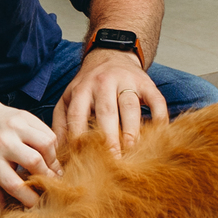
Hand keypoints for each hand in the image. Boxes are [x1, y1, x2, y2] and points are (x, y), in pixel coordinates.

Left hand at [0, 102, 59, 209]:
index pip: (15, 185)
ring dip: (53, 161)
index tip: (39, 206)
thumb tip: (4, 212)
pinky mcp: (25, 116)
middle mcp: (3, 143)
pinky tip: (46, 154)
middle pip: (34, 163)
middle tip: (52, 186)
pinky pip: (48, 133)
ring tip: (50, 169)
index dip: (31, 199)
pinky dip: (52, 147)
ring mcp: (14, 127)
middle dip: (48, 179)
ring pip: (46, 145)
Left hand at [52, 47, 167, 154]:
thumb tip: (58, 152)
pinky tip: (158, 135)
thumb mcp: (68, 98)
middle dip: (109, 139)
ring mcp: (126, 82)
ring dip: (132, 132)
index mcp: (80, 90)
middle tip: (113, 161)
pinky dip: (159, 118)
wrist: (111, 56)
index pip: (77, 116)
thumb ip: (61, 122)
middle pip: (106, 113)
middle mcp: (102, 84)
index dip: (80, 138)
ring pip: (130, 108)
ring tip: (133, 153)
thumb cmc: (88, 85)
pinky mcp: (147, 83)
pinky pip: (156, 101)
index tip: (84, 159)